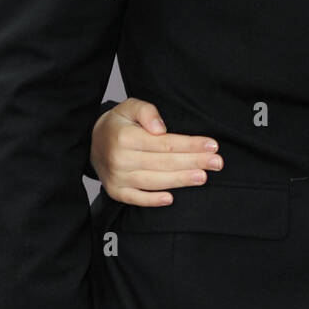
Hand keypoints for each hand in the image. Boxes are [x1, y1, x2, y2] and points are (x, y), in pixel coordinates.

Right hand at [90, 98, 223, 204]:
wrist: (92, 142)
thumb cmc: (118, 124)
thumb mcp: (129, 107)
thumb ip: (146, 111)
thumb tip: (160, 128)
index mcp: (125, 138)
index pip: (165, 143)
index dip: (190, 145)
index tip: (212, 145)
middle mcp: (120, 159)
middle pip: (164, 163)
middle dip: (193, 162)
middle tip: (217, 163)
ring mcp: (117, 178)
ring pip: (154, 181)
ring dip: (180, 180)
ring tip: (202, 177)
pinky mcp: (115, 191)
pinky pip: (136, 199)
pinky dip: (152, 201)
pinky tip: (171, 199)